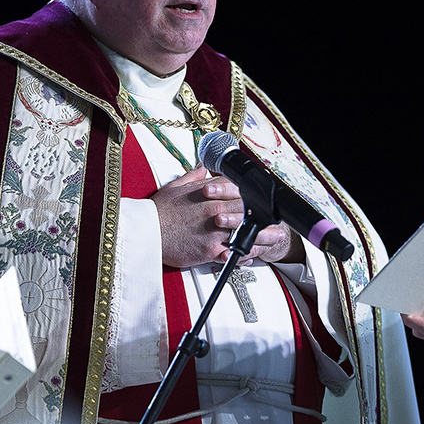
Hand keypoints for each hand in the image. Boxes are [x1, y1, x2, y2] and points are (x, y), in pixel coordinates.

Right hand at [151, 167, 303, 267]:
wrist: (145, 231)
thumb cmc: (158, 211)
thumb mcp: (175, 187)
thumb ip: (193, 177)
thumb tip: (203, 167)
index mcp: (208, 193)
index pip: (238, 191)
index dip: (253, 195)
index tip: (263, 199)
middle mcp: (214, 210)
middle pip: (247, 211)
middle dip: (264, 216)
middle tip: (278, 220)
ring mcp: (214, 230)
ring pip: (245, 232)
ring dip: (262, 236)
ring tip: (275, 238)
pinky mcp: (209, 249)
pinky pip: (232, 253)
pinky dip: (242, 255)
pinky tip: (251, 257)